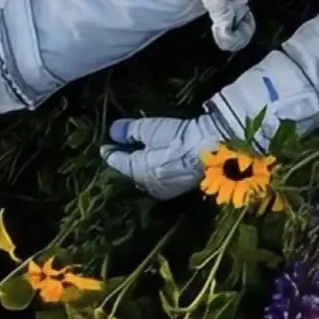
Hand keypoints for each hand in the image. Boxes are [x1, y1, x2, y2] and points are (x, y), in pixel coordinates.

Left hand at [99, 114, 225, 198]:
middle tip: (123, 152)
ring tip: (142, 159)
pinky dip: (157, 173)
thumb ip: (130, 131)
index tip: (105, 147)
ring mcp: (164, 190)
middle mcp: (146, 185)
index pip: (116, 161)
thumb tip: (113, 132)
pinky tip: (161, 165)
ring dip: (143, 169)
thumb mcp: (151, 129)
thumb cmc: (178, 138)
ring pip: (146, 179)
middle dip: (126, 163)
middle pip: (130, 173)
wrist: (213, 150)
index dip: (110, 152)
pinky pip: (161, 181)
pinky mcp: (180, 190)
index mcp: (135, 170)